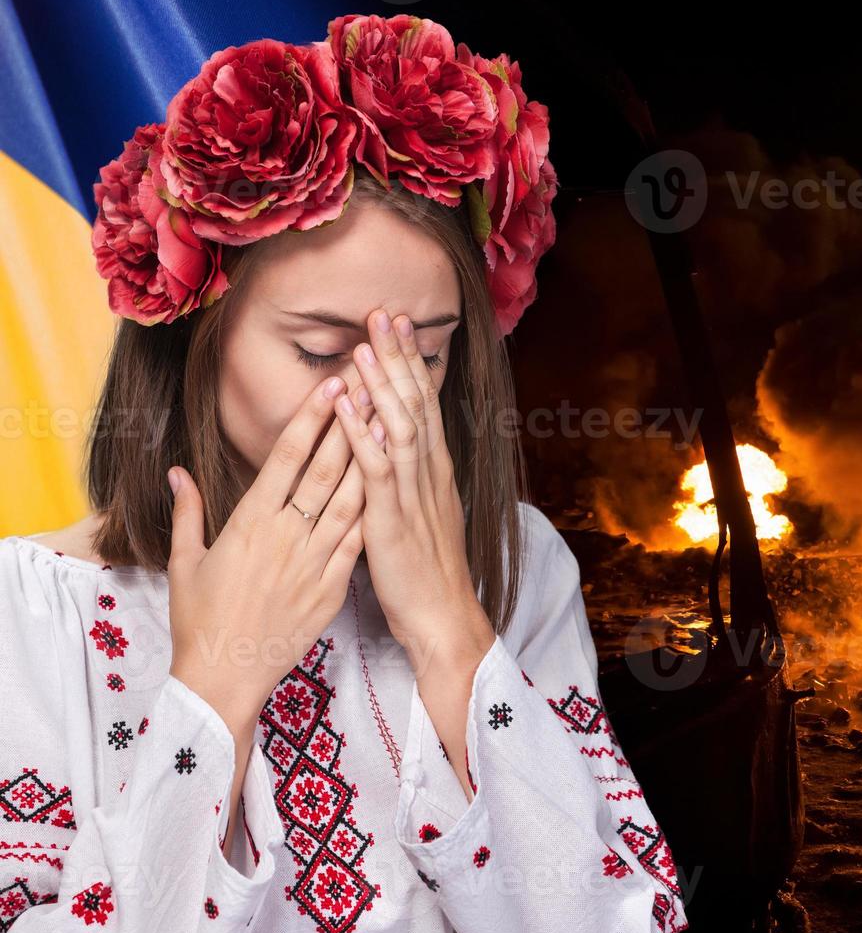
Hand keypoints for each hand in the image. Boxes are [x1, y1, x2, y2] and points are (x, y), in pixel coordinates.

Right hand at [167, 375, 375, 734]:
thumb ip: (189, 512)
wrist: (224, 678)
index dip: (312, 417)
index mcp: (249, 522)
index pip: (286, 457)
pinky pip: (359, 542)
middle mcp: (285, 536)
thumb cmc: (200, 620)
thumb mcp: (186, 562)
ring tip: (391, 421)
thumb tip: (179, 471)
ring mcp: (313, 562)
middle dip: (351, 423)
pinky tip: (394, 484)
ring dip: (373, 458)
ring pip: (350, 500)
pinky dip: (377, 511)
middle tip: (373, 384)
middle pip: (326, 469)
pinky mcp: (332, 589)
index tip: (332, 384)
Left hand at [336, 309, 494, 680]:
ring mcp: (412, 494)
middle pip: (415, 403)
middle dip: (398, 357)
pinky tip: (346, 406)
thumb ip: (408, 479)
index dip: (409, 363)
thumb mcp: (421, 516)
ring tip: (364, 346)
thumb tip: (393, 449)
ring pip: (399, 426)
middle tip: (384, 314)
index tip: (397, 327)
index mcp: (432, 472)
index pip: (423, 404)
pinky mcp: (391, 518)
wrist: (443, 617)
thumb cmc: (427, 573)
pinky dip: (361, 433)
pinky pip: (376, 468)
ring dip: (380, 384)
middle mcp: (428, 474)